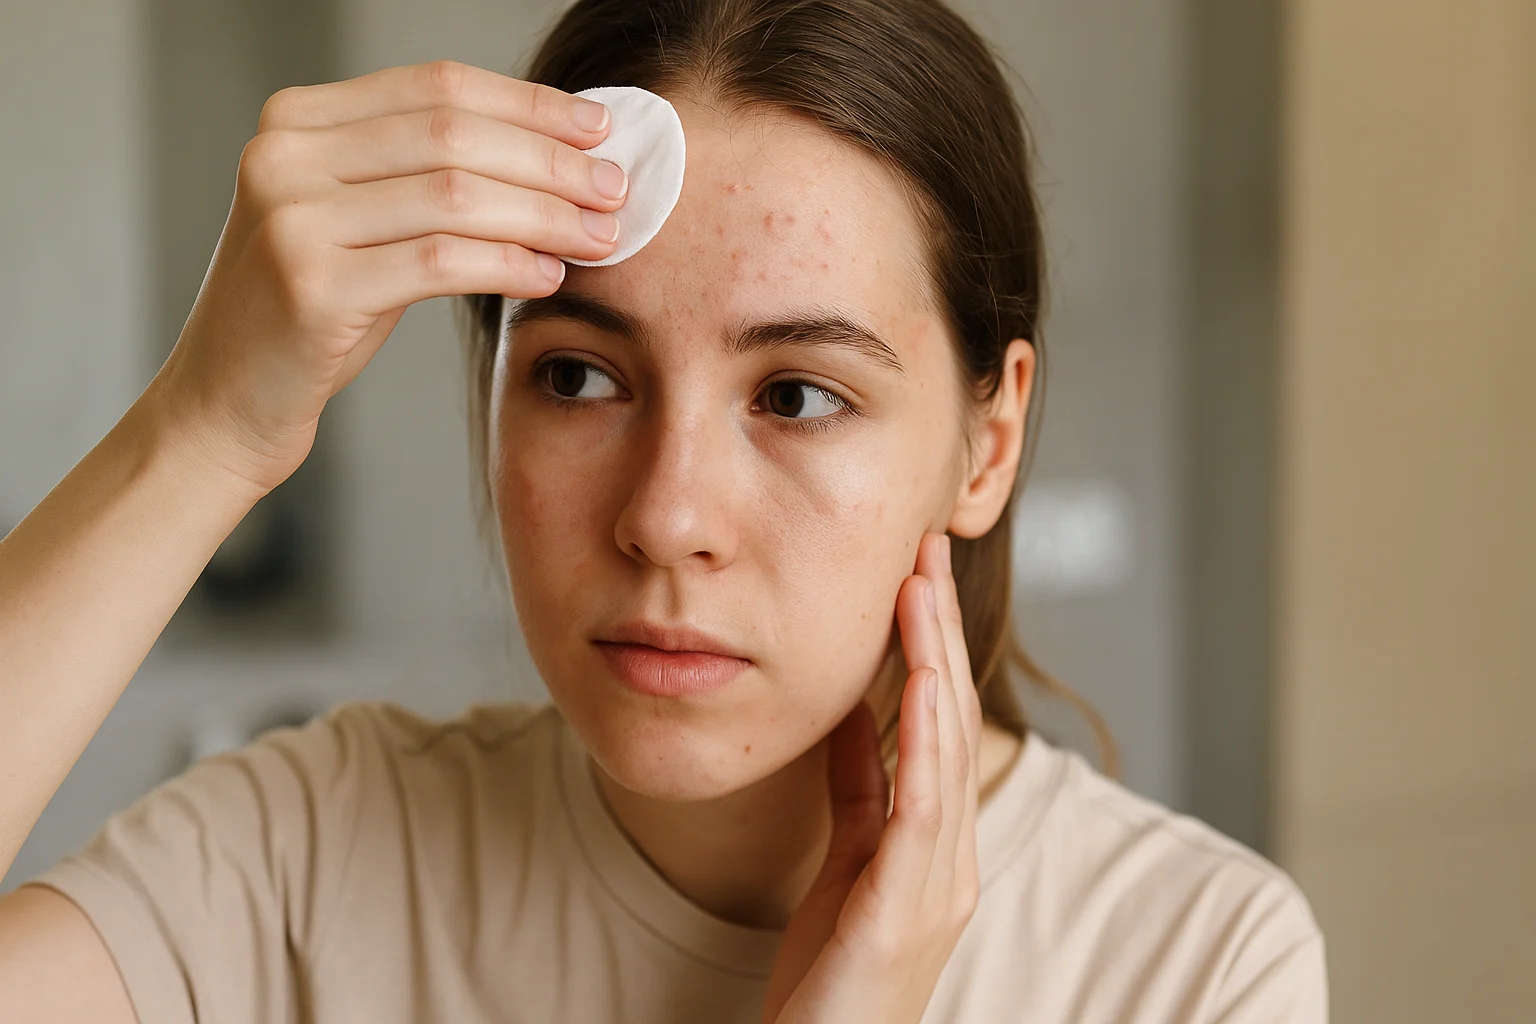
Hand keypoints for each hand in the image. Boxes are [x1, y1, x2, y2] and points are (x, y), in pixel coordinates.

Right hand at [144, 60, 628, 495]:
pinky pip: (439, 261)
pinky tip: (549, 276)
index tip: (598, 128)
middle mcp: (285, 155)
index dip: (529, 104)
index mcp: (298, 121)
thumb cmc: (313, 311)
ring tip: (600, 236)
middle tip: (616, 189)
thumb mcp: (359, 222)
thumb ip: (426, 177)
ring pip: (454, 195)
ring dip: (544, 214)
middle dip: (550, 161)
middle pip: (453, 135)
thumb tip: (557, 155)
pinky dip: (507, 265)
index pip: (438, 87)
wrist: (227, 399)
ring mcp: (291, 217)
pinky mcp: (310, 285)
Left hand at [762, 531, 982, 1023]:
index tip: (916, 571)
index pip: (941, 722)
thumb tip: (852, 710)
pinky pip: (922, 809)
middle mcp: (952, 856)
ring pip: (947, 749)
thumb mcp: (846, 861)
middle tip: (925, 548)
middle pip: (953, 719)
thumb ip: (858, 787)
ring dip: (935, 661)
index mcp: (937, 842)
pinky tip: (918, 680)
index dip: (933, 643)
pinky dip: (923, 738)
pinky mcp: (907, 909)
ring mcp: (938, 883)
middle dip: (940, 631)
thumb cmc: (831, 974)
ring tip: (922, 588)